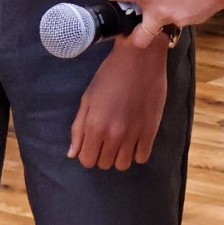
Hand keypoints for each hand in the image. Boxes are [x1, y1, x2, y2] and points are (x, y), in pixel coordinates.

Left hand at [67, 39, 168, 170]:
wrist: (139, 59)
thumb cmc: (109, 75)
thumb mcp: (87, 99)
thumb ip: (78, 128)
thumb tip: (72, 154)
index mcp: (95, 126)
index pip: (87, 160)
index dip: (87, 153)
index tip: (91, 143)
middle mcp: (114, 135)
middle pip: (104, 164)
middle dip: (102, 154)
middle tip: (106, 138)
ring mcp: (134, 135)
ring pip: (123, 165)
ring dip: (119, 156)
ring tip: (120, 140)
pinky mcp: (151, 131)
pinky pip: (142, 158)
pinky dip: (136, 152)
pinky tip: (134, 139)